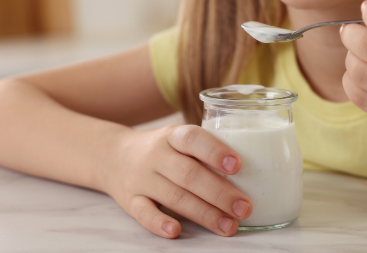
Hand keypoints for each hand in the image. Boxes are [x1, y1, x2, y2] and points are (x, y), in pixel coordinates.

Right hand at [102, 124, 252, 238]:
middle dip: (219, 193)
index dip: (214, 151)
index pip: (192, 139)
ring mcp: (141, 178)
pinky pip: (143, 213)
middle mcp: (156, 155)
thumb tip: (252, 172)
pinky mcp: (130, 201)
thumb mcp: (178, 138)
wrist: (114, 156)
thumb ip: (205, 150)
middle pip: (188, 174)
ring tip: (229, 225)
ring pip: (173, 196)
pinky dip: (159, 223)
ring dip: (204, 213)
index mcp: (172, 136)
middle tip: (244, 207)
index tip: (237, 165)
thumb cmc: (162, 149)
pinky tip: (177, 231)